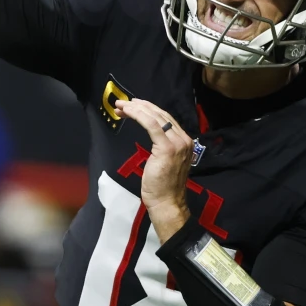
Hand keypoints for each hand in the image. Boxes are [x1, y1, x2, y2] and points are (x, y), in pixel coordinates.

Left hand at [116, 98, 193, 239]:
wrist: (167, 202)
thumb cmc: (162, 186)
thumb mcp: (165, 161)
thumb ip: (163, 146)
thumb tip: (152, 133)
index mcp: (185, 141)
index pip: (166, 119)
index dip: (148, 109)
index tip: (132, 106)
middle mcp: (184, 139)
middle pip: (161, 115)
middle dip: (140, 106)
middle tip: (123, 103)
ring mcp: (177, 143)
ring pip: (155, 117)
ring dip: (136, 108)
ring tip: (121, 106)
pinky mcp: (166, 148)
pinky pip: (151, 124)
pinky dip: (137, 114)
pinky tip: (127, 111)